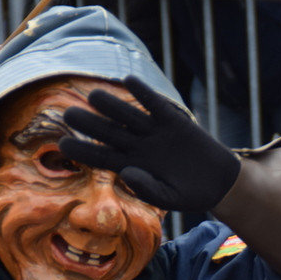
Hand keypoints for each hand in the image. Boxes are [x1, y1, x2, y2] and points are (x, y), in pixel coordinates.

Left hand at [58, 76, 240, 211]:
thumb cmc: (190, 194)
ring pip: (128, 116)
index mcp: (132, 167)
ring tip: (94, 96)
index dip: (82, 151)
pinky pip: (155, 105)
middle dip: (90, 124)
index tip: (62, 145)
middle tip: (68, 114)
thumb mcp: (169, 199)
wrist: (218, 182)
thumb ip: (147, 189)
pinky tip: (129, 80)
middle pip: (109, 132)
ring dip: (112, 105)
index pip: (102, 158)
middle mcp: (138, 146)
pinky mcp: (173, 121)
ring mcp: (154, 132)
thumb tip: (126, 173)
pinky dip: (143, 93)